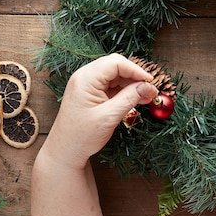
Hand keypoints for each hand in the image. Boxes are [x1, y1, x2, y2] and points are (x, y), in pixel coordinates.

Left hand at [42, 54, 157, 169]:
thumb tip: (148, 86)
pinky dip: (124, 91)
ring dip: (131, 84)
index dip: (135, 70)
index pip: (115, 63)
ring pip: (115, 75)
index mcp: (85, 79)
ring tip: (147, 97)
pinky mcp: (90, 93)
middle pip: (115, 66)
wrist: (65, 152)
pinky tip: (136, 99)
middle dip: (134, 76)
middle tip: (150, 90)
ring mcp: (87, 84)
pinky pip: (111, 85)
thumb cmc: (81, 136)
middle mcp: (85, 77)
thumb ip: (129, 98)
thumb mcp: (109, 117)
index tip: (150, 82)